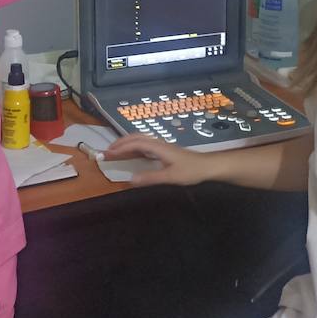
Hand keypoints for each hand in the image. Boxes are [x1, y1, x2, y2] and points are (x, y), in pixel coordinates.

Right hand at [103, 133, 217, 187]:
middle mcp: (159, 144)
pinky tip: (132, 154)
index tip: (108, 153)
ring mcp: (162, 146)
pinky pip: (145, 145)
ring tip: (116, 151)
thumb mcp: (171, 177)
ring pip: (141, 139)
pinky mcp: (165, 151)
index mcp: (159, 147)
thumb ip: (151, 177)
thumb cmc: (192, 171)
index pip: (136, 143)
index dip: (121, 147)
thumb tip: (130, 179)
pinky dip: (134, 147)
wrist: (209, 166)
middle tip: (107, 151)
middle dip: (120, 143)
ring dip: (127, 143)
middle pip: (136, 138)